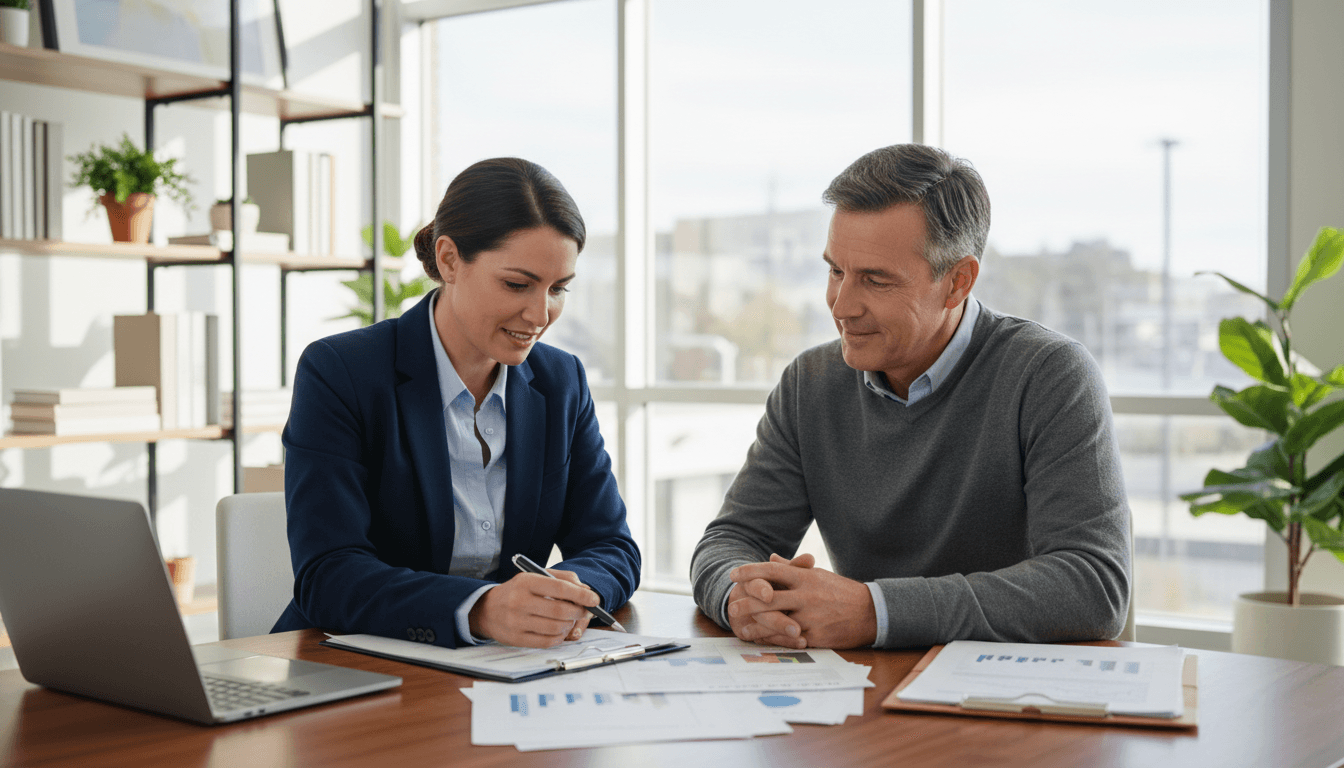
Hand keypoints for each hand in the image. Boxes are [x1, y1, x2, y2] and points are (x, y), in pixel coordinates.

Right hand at [468, 570, 597, 647]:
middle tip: (584, 611)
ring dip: (570, 625)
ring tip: (569, 619)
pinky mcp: (516, 639)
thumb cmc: (517, 591)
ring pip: (556, 627)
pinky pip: (548, 641)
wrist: (486, 609)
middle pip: (560, 610)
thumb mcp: (536, 577)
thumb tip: (586, 591)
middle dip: (579, 611)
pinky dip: (560, 636)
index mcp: (526, 582)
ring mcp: (517, 622)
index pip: (560, 588)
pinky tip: (559, 630)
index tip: (594, 599)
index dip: (581, 595)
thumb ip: (563, 579)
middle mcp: (519, 601)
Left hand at [729, 554, 877, 648]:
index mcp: (805, 577)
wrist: (871, 612)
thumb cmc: (841, 591)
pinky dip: (774, 640)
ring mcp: (810, 617)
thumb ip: (792, 568)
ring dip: (755, 626)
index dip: (750, 571)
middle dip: (746, 602)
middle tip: (731, 606)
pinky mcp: (816, 636)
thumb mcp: (817, 575)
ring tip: (741, 628)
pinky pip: (789, 640)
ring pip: (775, 622)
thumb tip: (771, 557)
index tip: (733, 573)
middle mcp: (805, 595)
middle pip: (767, 598)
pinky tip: (762, 641)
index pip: (772, 570)